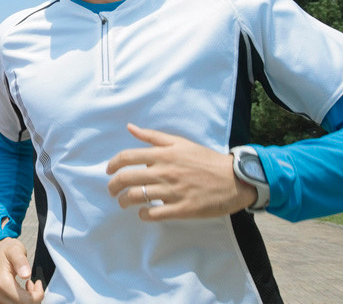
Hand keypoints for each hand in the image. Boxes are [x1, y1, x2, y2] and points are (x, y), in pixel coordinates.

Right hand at [0, 238, 43, 303]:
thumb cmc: (6, 251)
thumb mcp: (15, 250)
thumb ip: (21, 261)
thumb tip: (26, 274)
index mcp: (2, 283)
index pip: (26, 301)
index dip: (37, 294)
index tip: (38, 283)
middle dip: (33, 297)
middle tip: (33, 284)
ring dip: (27, 300)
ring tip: (27, 286)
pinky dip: (19, 302)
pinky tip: (21, 292)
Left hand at [106, 123, 256, 219]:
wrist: (235, 179)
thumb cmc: (205, 159)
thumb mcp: (180, 142)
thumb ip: (153, 136)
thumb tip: (130, 128)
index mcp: (163, 154)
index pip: (127, 157)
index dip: (112, 164)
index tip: (108, 171)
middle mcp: (164, 172)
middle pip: (127, 178)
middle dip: (113, 186)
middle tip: (112, 191)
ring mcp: (172, 191)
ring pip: (136, 197)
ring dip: (124, 201)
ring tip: (124, 202)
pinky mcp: (182, 209)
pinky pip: (154, 213)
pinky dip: (143, 214)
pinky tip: (143, 213)